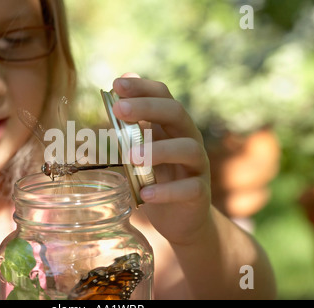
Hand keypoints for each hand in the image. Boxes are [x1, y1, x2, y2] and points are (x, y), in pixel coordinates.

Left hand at [112, 73, 211, 244]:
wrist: (179, 218)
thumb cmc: (156, 179)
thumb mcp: (140, 151)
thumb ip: (131, 129)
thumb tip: (113, 98)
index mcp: (172, 126)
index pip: (163, 96)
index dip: (142, 87)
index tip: (116, 84)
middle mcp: (189, 139)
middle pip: (176, 113)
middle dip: (147, 108)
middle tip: (118, 110)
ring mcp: (197, 165)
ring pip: (187, 148)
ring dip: (158, 150)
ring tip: (130, 157)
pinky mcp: (200, 192)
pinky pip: (189, 188)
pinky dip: (166, 191)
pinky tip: (145, 194)